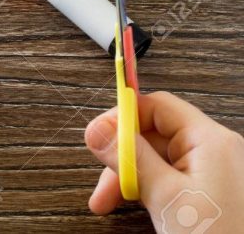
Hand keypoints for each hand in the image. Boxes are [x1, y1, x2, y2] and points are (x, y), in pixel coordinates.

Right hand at [85, 91, 243, 231]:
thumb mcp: (165, 196)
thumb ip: (130, 157)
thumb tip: (98, 126)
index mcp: (210, 140)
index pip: (156, 106)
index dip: (123, 118)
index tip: (96, 139)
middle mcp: (214, 149)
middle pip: (152, 133)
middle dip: (121, 157)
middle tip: (100, 186)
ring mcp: (214, 171)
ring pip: (157, 158)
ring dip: (129, 177)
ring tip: (108, 204)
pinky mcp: (210, 192)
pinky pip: (170, 177)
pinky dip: (147, 188)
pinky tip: (134, 205)